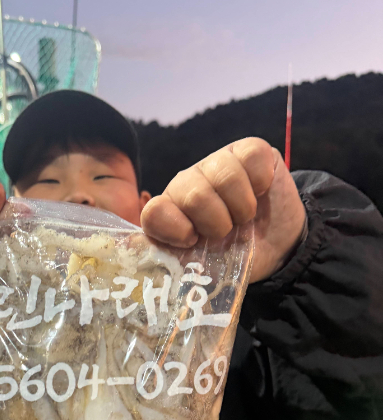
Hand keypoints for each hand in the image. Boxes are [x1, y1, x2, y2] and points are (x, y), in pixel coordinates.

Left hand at [140, 138, 306, 281]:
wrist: (278, 246)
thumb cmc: (236, 257)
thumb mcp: (206, 269)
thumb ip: (177, 264)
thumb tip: (141, 259)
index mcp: (170, 212)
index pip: (154, 213)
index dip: (174, 229)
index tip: (193, 241)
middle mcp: (188, 182)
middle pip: (194, 196)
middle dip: (218, 223)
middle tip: (227, 231)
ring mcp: (216, 162)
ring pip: (225, 176)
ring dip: (242, 206)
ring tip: (245, 216)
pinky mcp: (248, 150)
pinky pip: (252, 158)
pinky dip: (261, 181)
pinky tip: (260, 191)